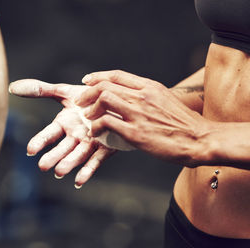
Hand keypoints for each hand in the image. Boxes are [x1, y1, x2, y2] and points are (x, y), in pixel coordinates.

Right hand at [9, 79, 115, 186]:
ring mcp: (90, 143)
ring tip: (59, 172)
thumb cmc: (88, 96)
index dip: (40, 142)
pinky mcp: (106, 147)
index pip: (49, 134)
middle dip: (53, 156)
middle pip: (62, 148)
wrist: (114, 98)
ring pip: (78, 155)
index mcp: (63, 124)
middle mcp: (74, 136)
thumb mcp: (64, 91)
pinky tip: (79, 181)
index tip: (30, 150)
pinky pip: (96, 160)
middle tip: (43, 166)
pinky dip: (88, 170)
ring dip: (69, 163)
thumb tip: (12, 87)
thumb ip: (40, 90)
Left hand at [76, 70, 209, 166]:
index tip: (86, 81)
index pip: (117, 75)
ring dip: (90, 109)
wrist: (199, 139)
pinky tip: (95, 133)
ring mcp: (138, 114)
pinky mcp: (135, 133)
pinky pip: (106, 124)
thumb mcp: (166, 100)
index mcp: (150, 87)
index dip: (97, 77)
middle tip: (81, 102)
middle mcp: (143, 96)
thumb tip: (129, 97)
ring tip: (87, 118)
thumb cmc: (183, 123)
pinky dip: (96, 127)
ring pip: (103, 100)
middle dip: (87, 93)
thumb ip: (147, 96)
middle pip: (105, 86)